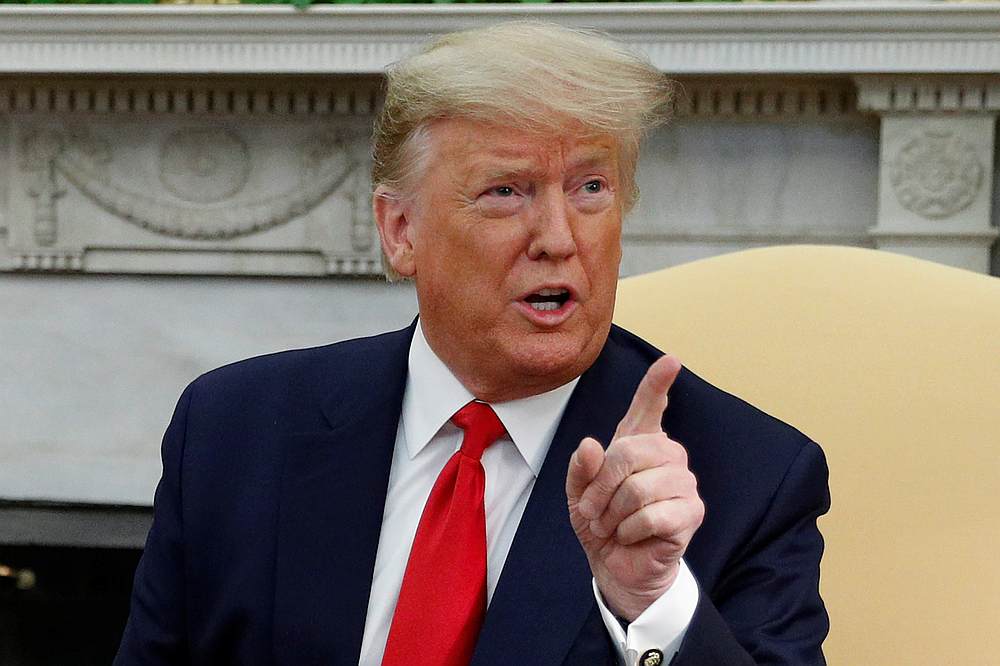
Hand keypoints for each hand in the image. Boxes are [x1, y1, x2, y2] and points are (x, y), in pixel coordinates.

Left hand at [565, 355, 704, 621]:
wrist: (616, 566)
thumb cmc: (601, 522)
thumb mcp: (578, 493)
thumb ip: (580, 468)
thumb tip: (590, 444)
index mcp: (639, 444)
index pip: (649, 406)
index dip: (657, 383)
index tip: (670, 361)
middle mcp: (667, 455)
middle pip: (628, 452)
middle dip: (600, 487)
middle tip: (592, 510)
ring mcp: (684, 482)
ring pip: (639, 487)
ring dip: (613, 513)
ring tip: (611, 525)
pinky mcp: (691, 512)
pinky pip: (651, 515)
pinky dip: (628, 530)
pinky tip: (630, 536)